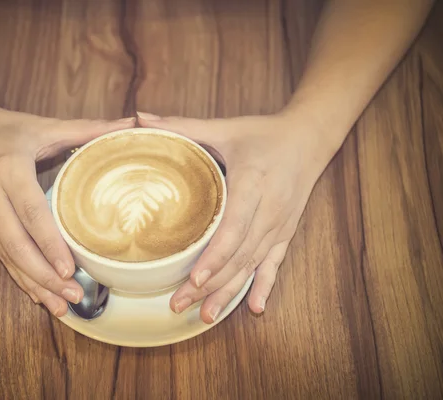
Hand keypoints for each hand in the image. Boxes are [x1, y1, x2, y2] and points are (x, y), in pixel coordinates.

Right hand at [0, 103, 134, 315]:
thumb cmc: (9, 128)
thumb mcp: (46, 126)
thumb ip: (88, 129)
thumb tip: (131, 125)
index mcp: (9, 169)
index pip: (31, 212)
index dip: (49, 243)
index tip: (68, 270)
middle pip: (16, 244)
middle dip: (44, 275)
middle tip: (72, 297)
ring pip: (6, 256)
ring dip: (32, 283)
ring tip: (59, 306)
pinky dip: (19, 277)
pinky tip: (39, 295)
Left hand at [138, 111, 330, 322]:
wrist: (309, 138)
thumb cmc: (263, 133)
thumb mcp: (225, 128)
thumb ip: (183, 127)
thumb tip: (140, 118)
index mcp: (253, 184)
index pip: (234, 228)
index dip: (215, 256)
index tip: (194, 278)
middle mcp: (269, 210)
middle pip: (239, 256)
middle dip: (210, 285)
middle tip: (179, 305)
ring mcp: (280, 225)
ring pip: (253, 265)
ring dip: (228, 292)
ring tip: (205, 316)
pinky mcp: (286, 232)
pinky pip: (275, 264)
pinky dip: (265, 286)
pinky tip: (255, 308)